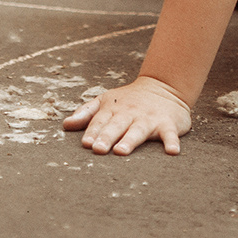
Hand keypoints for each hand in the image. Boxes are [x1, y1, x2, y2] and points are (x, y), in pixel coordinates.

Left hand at [62, 76, 190, 155]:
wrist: (164, 86)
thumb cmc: (129, 99)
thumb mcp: (106, 101)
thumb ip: (86, 113)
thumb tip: (66, 125)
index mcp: (113, 109)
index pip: (100, 121)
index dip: (93, 131)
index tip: (86, 143)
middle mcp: (130, 114)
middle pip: (116, 126)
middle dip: (107, 137)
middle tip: (98, 150)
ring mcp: (149, 119)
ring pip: (138, 130)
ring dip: (130, 140)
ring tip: (121, 151)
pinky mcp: (167, 124)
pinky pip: (170, 134)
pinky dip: (171, 142)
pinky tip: (172, 152)